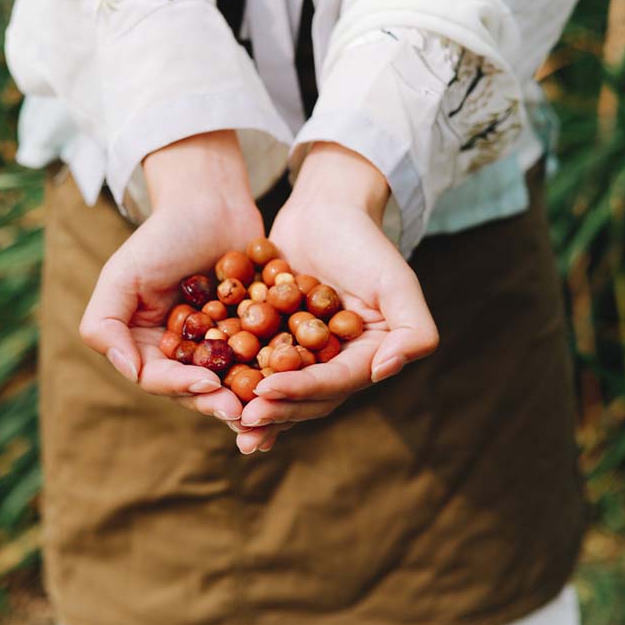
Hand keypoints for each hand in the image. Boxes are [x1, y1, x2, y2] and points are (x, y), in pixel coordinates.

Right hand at [79, 131, 262, 424]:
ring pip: (231, 382)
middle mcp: (181, 352)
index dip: (179, 386)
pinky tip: (289, 381)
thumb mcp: (123, 273)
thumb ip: (105, 323)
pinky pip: (262, 360)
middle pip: (196, 389)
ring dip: (246, 397)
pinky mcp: (253, 335)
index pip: (158, 378)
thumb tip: (127, 370)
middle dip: (217, 401)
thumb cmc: (163, 234)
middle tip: (240, 411)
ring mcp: (219, 346)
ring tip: (265, 406)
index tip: (207, 385)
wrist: (213, 202)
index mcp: (145, 344)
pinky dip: (272, 373)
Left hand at [235, 143, 438, 452]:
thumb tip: (385, 372)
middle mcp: (339, 360)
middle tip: (243, 418)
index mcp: (370, 355)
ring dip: (256, 407)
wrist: (325, 206)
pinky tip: (211, 387)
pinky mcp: (277, 338)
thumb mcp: (396, 280)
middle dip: (276, 409)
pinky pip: (255, 363)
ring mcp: (306, 351)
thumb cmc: (363, 240)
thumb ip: (413, 330)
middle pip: (308, 397)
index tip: (268, 392)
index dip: (303, 391)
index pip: (336, 382)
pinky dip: (237, 377)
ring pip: (280, 388)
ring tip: (227, 418)